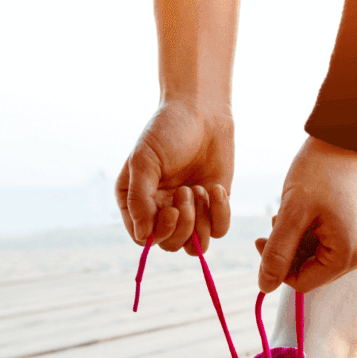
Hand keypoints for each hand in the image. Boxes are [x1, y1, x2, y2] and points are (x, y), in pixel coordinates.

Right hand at [116, 99, 233, 253]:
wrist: (201, 111)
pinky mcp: (213, 207)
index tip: (171, 210)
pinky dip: (220, 214)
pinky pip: (219, 230)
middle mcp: (160, 211)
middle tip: (186, 191)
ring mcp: (188, 211)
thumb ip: (139, 199)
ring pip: (195, 245)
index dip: (159, 232)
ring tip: (199, 190)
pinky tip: (216, 188)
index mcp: (136, 202)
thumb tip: (143, 237)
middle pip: (170, 245)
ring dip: (200, 223)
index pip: (143, 238)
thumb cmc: (167, 131)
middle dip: (183, 224)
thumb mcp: (145, 160)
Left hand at [255, 137, 356, 293]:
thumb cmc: (320, 168)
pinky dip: (317, 232)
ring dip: (302, 240)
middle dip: (291, 250)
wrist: (351, 134)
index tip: (262, 239)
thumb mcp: (292, 212)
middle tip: (276, 220)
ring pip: (323, 257)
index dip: (276, 266)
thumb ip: (277, 252)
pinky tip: (310, 210)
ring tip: (293, 211)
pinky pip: (336, 244)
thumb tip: (263, 287)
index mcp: (351, 254)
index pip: (303, 282)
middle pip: (314, 270)